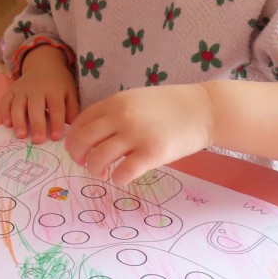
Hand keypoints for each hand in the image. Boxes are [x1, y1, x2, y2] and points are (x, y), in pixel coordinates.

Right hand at [0, 46, 78, 142]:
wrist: (43, 63)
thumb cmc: (58, 83)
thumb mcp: (70, 92)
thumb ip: (72, 109)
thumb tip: (72, 128)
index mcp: (54, 90)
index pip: (56, 107)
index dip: (56, 122)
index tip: (56, 137)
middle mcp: (36, 89)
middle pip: (36, 107)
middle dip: (36, 124)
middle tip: (37, 140)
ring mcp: (22, 89)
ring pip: (18, 104)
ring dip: (18, 120)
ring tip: (20, 135)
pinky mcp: (11, 90)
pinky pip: (5, 100)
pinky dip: (4, 112)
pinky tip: (6, 124)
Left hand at [64, 84, 211, 184]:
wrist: (205, 109)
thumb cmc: (171, 106)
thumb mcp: (137, 99)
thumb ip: (115, 112)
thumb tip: (93, 134)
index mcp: (116, 102)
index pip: (81, 121)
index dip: (73, 139)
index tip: (75, 149)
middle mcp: (122, 116)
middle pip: (84, 139)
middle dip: (78, 155)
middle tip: (83, 163)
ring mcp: (137, 134)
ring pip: (99, 157)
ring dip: (95, 168)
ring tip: (102, 172)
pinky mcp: (153, 152)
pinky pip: (124, 172)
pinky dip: (117, 179)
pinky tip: (121, 178)